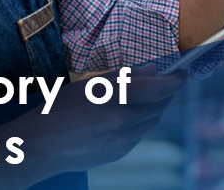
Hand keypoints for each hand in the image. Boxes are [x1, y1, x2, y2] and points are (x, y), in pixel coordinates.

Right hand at [0, 65, 183, 188]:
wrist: (40, 146)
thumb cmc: (59, 109)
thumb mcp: (89, 84)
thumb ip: (124, 77)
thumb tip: (152, 70)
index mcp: (114, 99)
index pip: (158, 88)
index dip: (175, 79)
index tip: (183, 71)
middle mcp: (122, 122)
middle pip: (159, 106)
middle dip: (168, 92)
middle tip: (171, 80)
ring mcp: (122, 141)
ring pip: (151, 121)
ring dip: (156, 107)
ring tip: (152, 95)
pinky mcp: (118, 154)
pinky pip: (138, 135)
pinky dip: (141, 122)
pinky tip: (131, 114)